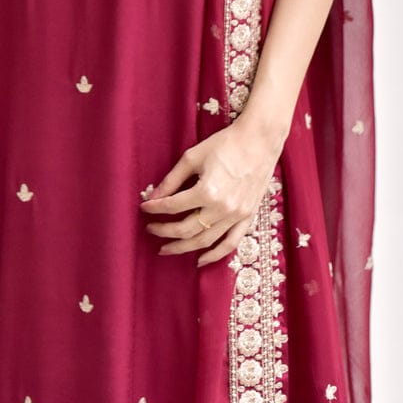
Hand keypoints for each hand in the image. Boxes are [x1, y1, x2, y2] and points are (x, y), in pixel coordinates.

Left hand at [139, 120, 283, 266]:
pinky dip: (215, 255)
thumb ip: (171, 179)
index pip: (173, 206)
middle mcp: (222, 208)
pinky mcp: (247, 218)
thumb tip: (152, 196)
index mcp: (207, 191)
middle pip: (186, 229)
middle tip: (150, 229)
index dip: (155, 208)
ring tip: (166, 249)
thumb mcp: (192, 157)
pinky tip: (200, 261)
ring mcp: (237, 216)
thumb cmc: (224, 144)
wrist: (259, 141)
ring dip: (183, 247)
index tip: (144, 208)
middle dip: (164, 231)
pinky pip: (230, 243)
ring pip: (205, 241)